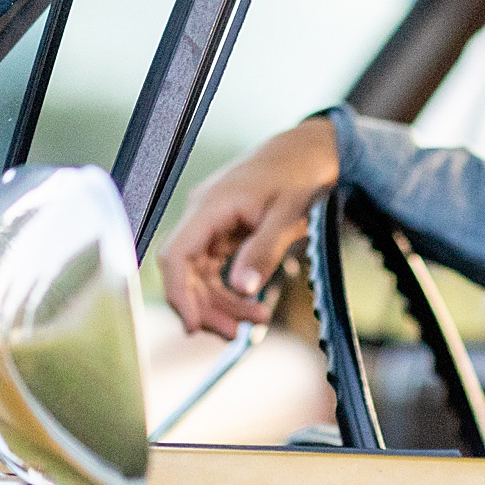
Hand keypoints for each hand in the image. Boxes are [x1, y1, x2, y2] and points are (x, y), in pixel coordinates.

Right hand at [157, 117, 338, 337]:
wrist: (308, 151)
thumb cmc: (300, 175)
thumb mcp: (289, 214)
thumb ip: (264, 250)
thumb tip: (241, 289)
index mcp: (210, 206)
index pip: (175, 255)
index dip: (177, 293)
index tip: (193, 325)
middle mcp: (202, 216)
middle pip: (186, 273)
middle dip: (207, 307)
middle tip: (237, 332)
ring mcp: (210, 225)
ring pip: (200, 276)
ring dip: (222, 304)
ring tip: (256, 320)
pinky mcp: (222, 234)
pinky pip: (215, 270)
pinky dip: (230, 291)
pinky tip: (251, 305)